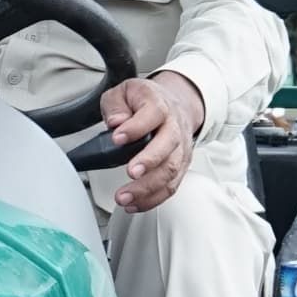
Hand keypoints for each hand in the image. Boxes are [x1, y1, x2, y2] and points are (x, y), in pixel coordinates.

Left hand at [98, 71, 206, 212]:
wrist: (174, 105)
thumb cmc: (145, 101)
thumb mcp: (123, 92)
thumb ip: (115, 105)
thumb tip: (116, 121)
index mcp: (159, 105)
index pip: (153, 113)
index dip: (135, 127)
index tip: (117, 138)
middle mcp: (174, 127)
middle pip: (168, 145)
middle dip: (149, 161)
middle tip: (131, 172)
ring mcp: (180, 148)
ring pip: (171, 170)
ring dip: (148, 187)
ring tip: (124, 197)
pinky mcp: (180, 167)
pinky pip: (170, 186)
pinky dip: (153, 199)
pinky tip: (134, 204)